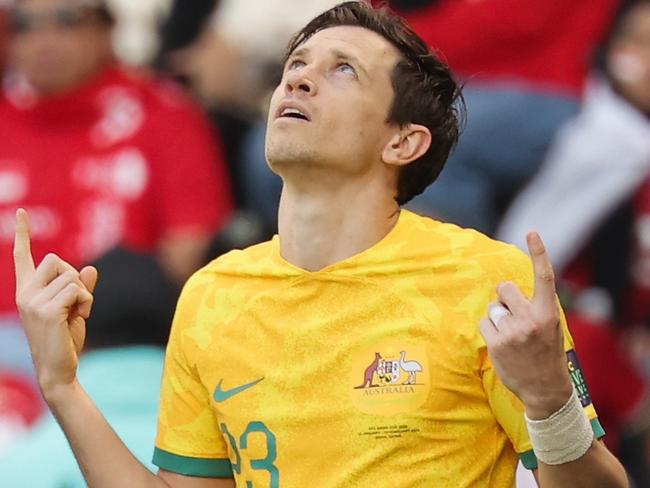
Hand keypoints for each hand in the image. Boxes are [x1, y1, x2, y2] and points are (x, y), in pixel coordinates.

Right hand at [14, 209, 97, 396]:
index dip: (22, 233)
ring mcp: (32, 301)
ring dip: (84, 294)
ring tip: (77, 314)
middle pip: (56, 260)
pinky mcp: (46, 310)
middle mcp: (25, 293)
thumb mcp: (74, 309)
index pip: (23, 256)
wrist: (59, 369)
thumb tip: (90, 268)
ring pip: (71, 275)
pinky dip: (86, 302)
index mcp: (27, 291)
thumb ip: (80, 287)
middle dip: (74, 277)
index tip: (21, 212)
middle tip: (75, 303)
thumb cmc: (65, 340)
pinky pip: (77, 290)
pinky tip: (80, 318)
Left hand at [479, 232, 572, 418]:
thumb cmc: (546, 353)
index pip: (544, 276)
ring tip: (512, 338)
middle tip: (513, 314)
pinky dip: (489, 331)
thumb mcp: (551, 327)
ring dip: (498, 318)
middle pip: (504, 288)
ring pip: (492, 308)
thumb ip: (535, 306)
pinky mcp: (496, 344)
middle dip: (504, 297)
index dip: (539, 252)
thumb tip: (506, 289)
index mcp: (548, 312)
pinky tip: (502, 346)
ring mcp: (512, 332)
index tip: (532, 232)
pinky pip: (483, 324)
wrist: (546, 390)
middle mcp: (531, 319)